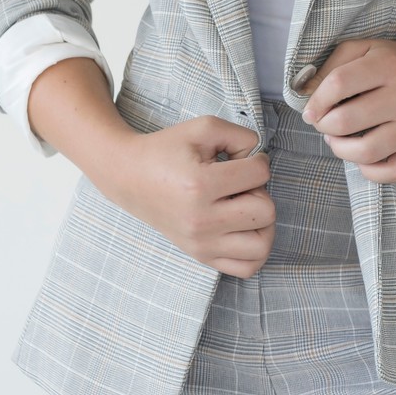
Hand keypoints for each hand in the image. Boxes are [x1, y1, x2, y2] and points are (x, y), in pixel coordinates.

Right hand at [102, 116, 275, 277]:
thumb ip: (243, 136)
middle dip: (260, 192)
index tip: (238, 159)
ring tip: (244, 208)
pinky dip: (255, 249)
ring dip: (262, 223)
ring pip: (262, 245)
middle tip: (239, 185)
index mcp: (200, 185)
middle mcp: (201, 221)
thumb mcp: (204, 127)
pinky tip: (243, 228)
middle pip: (266, 211)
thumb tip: (262, 161)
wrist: (130, 176)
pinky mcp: (201, 256)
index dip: (257, 159)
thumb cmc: (167, 149)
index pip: (260, 173)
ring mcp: (201, 244)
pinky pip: (247, 268)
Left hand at [299, 38, 395, 182]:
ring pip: (366, 151)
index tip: (310, 112)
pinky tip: (361, 157)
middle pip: (346, 121)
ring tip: (337, 140)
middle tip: (324, 124)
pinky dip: (370, 172)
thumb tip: (303, 96)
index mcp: (386, 65)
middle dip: (324, 126)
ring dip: (341, 150)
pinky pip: (392, 172)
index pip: (338, 84)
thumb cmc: (383, 64)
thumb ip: (327, 68)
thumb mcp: (357, 51)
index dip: (316, 102)